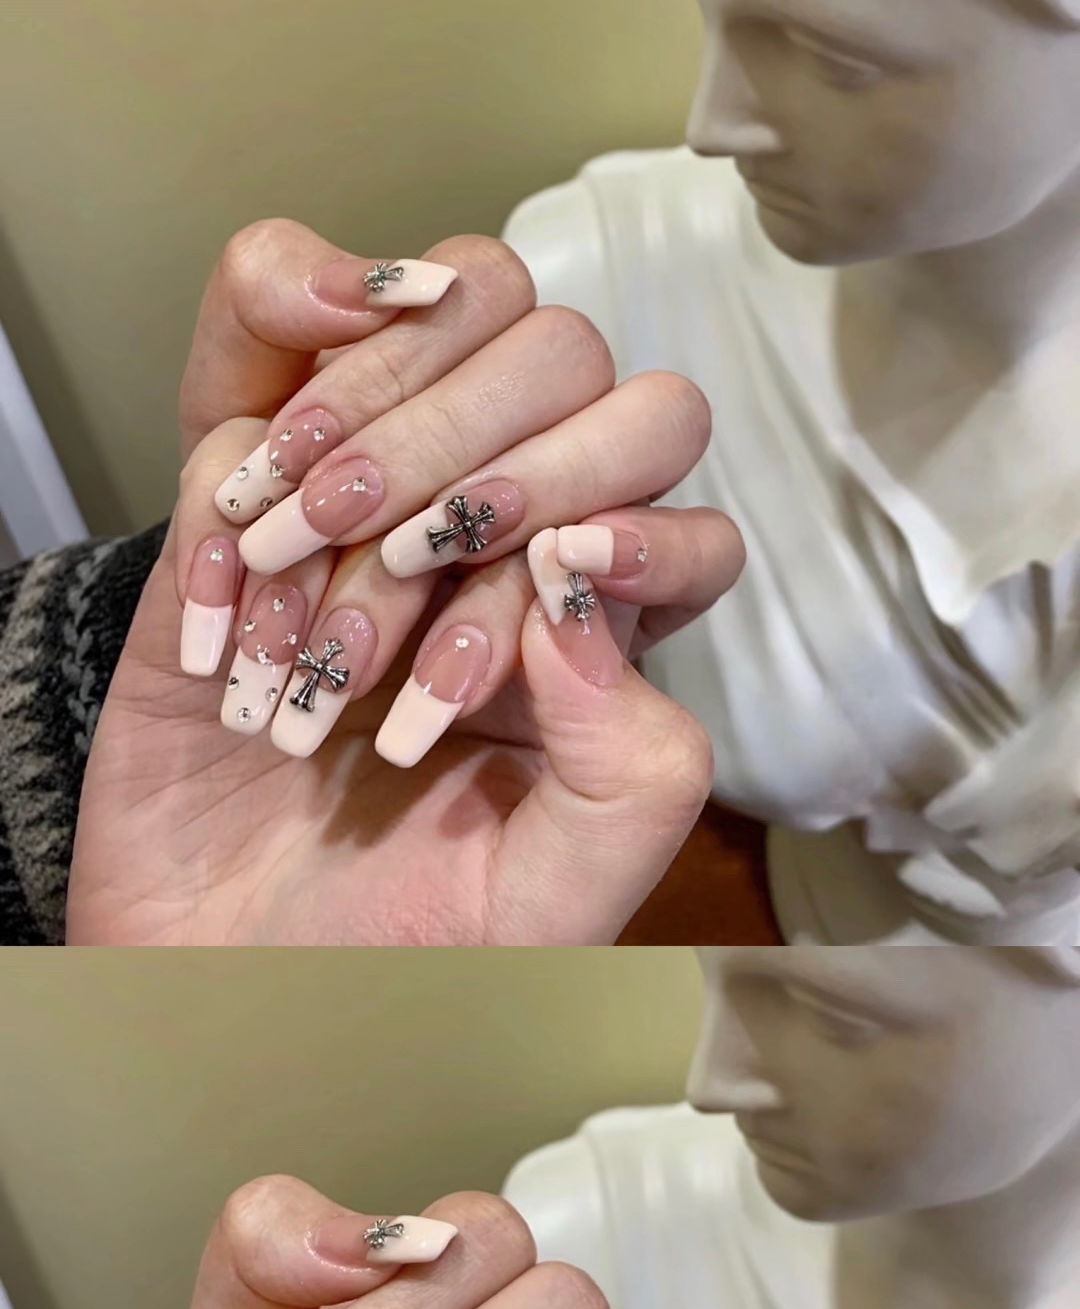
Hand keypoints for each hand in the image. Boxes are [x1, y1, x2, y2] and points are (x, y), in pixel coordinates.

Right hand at [68, 221, 744, 944]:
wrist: (218, 981)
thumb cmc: (398, 951)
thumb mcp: (553, 903)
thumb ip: (631, 772)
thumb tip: (586, 590)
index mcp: (595, 625)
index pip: (663, 471)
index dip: (625, 493)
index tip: (554, 570)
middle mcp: (498, 538)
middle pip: (562, 356)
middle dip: (485, 451)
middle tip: (407, 570)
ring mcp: (368, 506)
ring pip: (427, 327)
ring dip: (375, 437)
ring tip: (308, 595)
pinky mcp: (241, 512)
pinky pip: (248, 397)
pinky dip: (239, 483)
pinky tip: (228, 627)